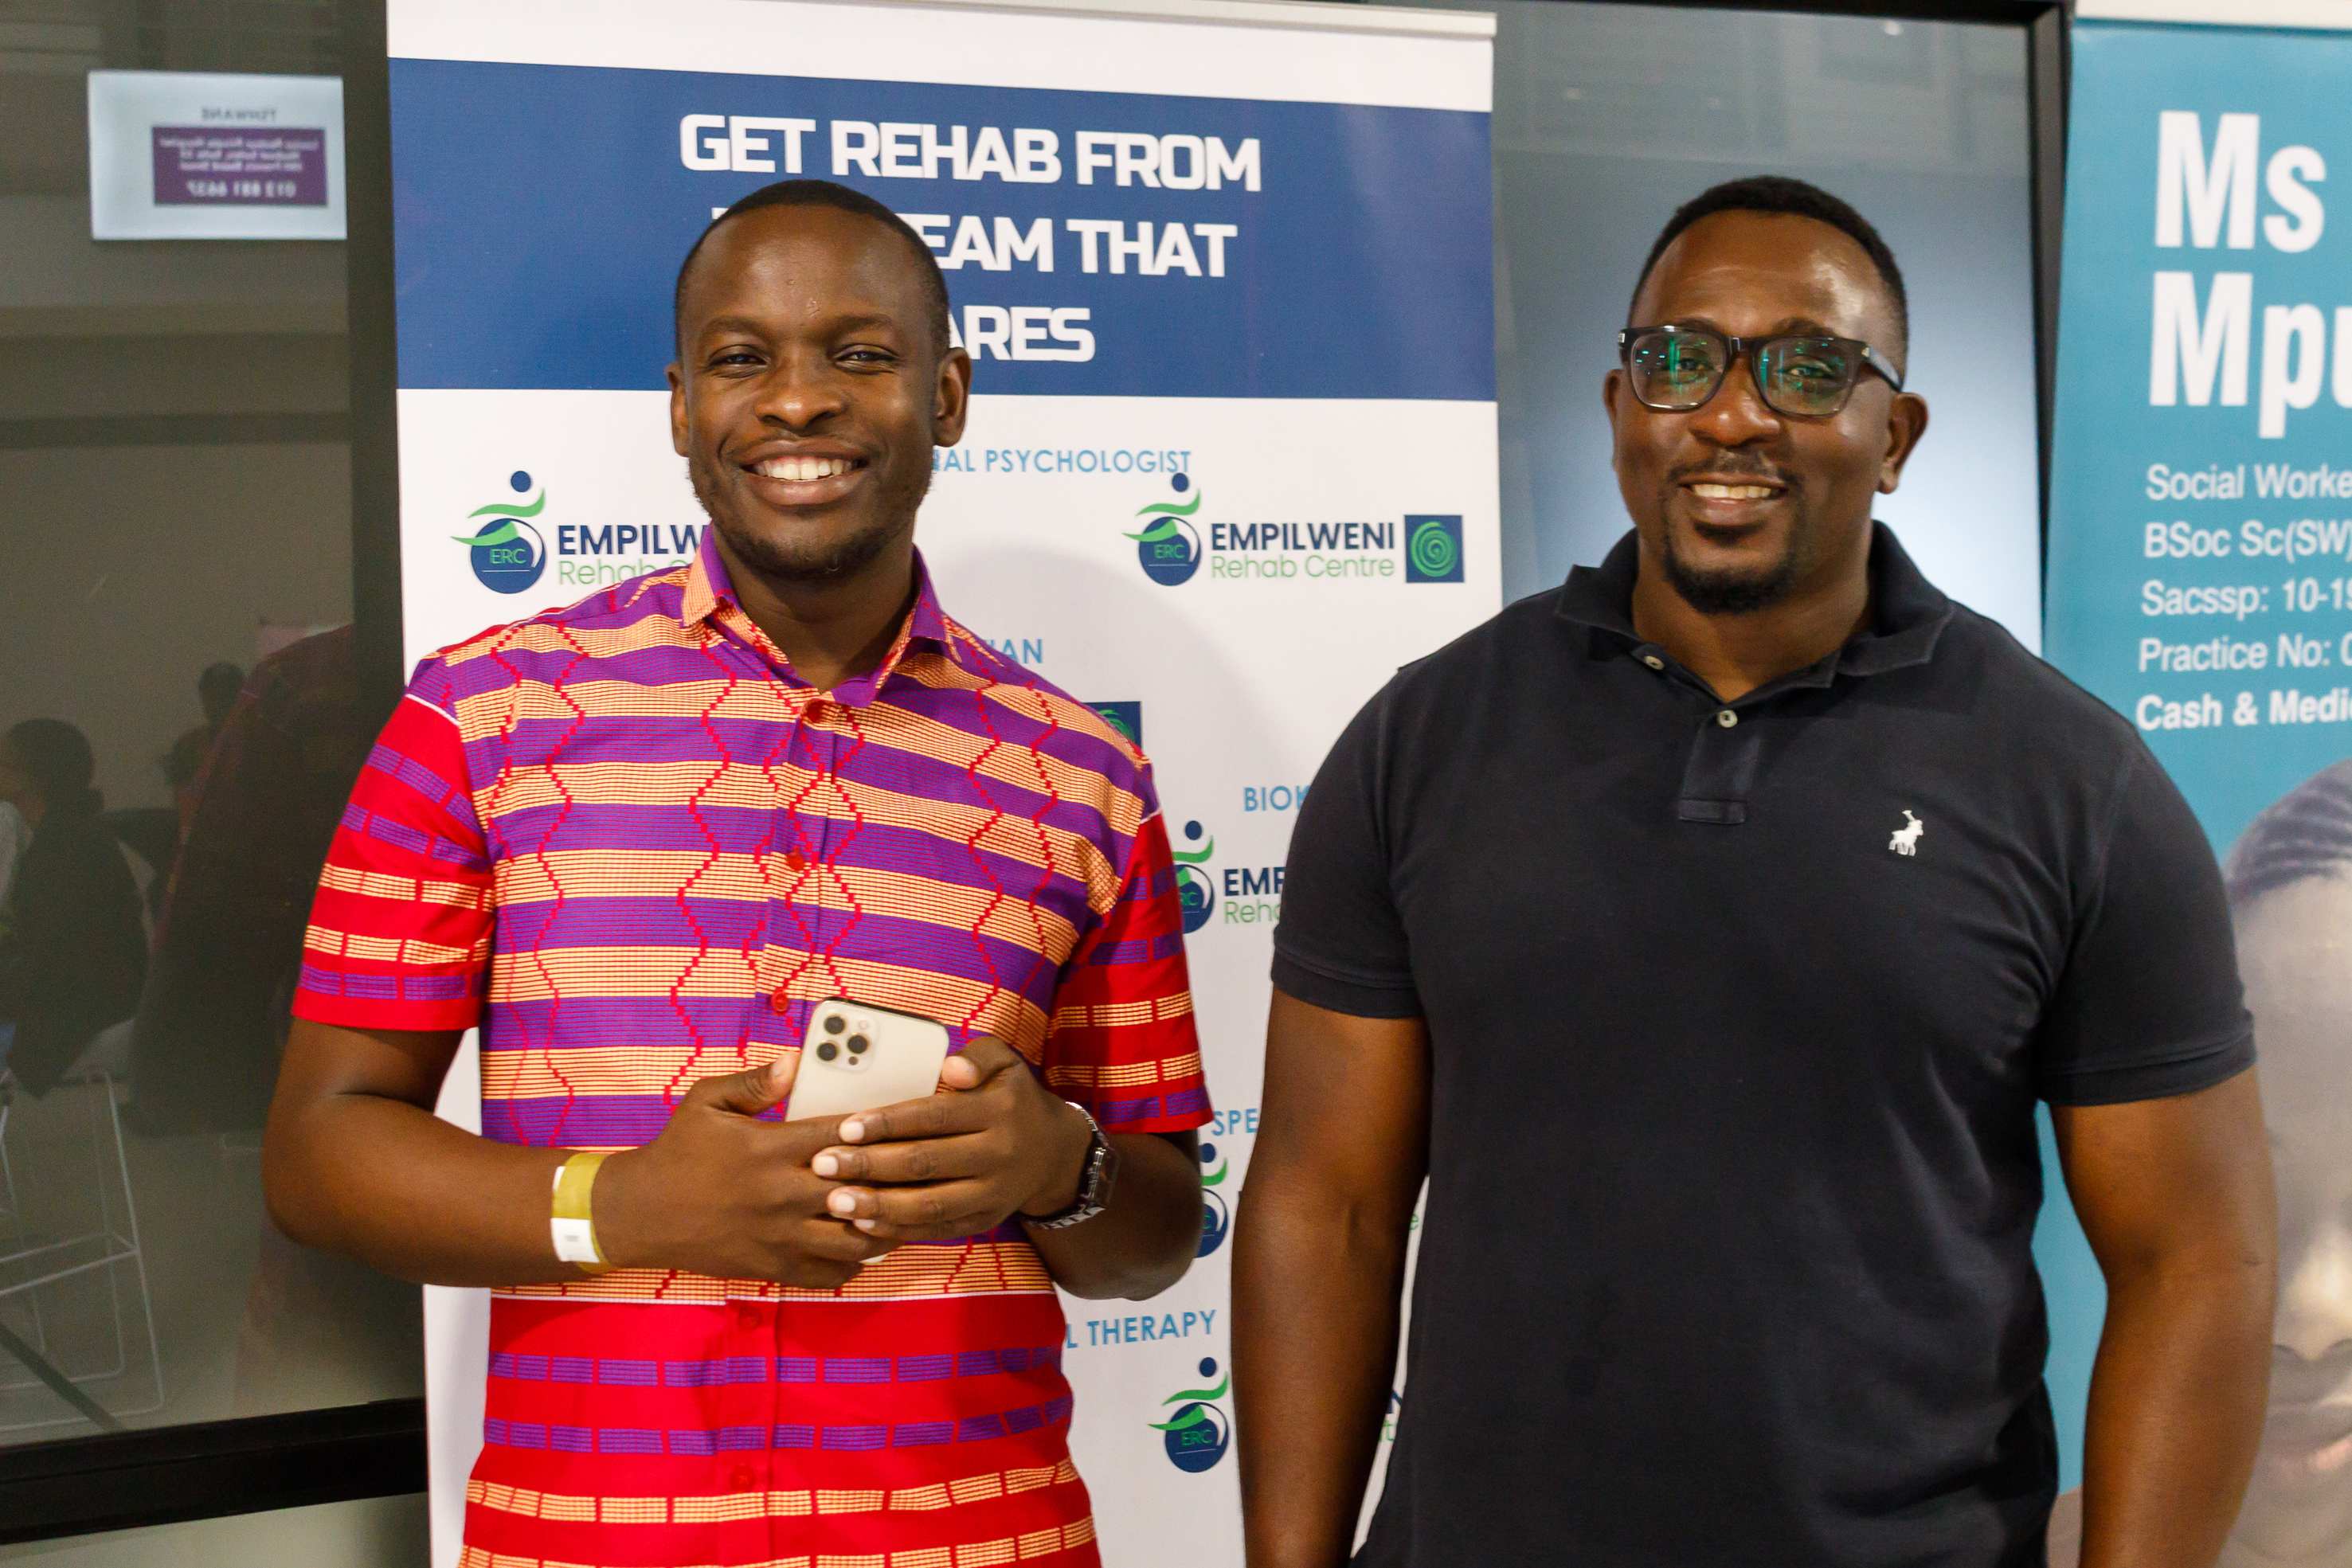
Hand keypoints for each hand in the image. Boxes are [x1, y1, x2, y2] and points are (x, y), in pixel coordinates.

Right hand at [592, 1054, 893, 1288]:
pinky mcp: (774, 1266)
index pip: (845, 1134)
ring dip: (885, 1223)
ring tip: (905, 1207)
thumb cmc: (678, 1151)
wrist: (641, 1214)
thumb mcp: (707, 1102)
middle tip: (920, 1166)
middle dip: (893, 1177)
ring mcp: (780, 1235)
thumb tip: (798, 1060)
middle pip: (861, 1187)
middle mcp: (781, 1194)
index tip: (902, 1121)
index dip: (880, 1127)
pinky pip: (830, 1272)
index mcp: (770, 1148)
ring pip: (855, 1238)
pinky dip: (856, 1260)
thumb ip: (756, 1082)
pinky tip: (869, 1242)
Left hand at [810, 1037, 1093, 1241]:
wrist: (1053, 1154)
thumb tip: (949, 1069)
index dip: (889, 1123)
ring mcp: (991, 1194)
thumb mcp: (1005, 1063)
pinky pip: (935, 1229)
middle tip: (823, 1165)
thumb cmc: (1012, 1099)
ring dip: (878, 1205)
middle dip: (869, 1166)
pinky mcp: (983, 1220)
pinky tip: (863, 1222)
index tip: (846, 1126)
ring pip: (928, 1205)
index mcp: (998, 1111)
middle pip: (926, 1163)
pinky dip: (897, 1229)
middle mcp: (997, 1155)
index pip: (935, 1117)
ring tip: (835, 1201)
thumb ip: (976, 1056)